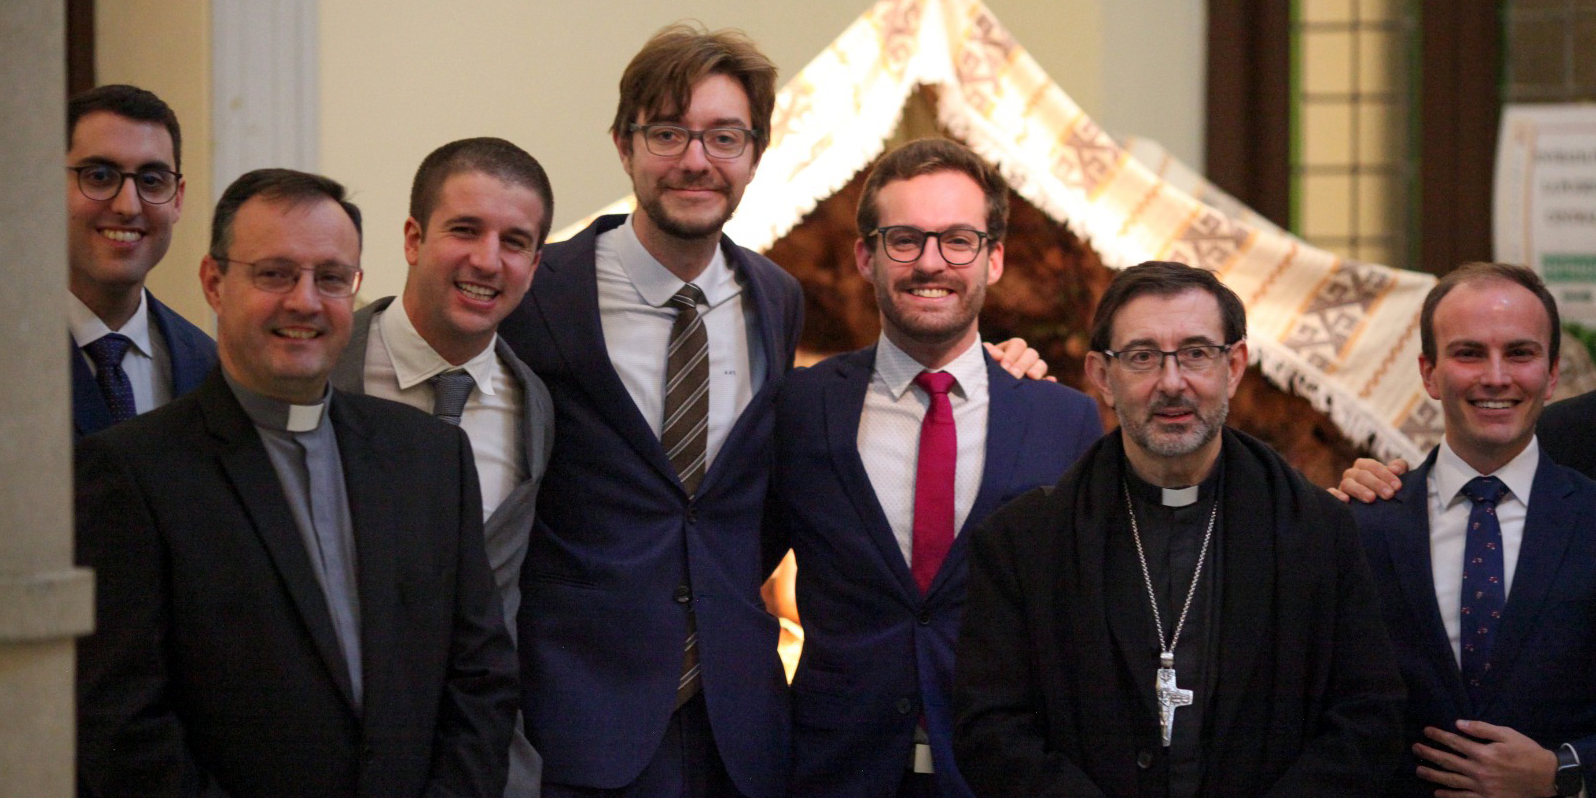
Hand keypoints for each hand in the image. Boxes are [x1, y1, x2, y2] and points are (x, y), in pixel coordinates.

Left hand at [986, 338, 1055, 381]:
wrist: (981, 389)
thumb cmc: (981, 370)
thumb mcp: (981, 360)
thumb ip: (987, 354)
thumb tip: (998, 355)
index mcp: (1010, 348)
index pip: (1018, 344)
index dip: (1012, 355)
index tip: (1003, 366)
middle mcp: (1023, 357)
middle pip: (1031, 353)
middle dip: (1022, 364)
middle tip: (1013, 375)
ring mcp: (1032, 370)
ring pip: (1041, 364)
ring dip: (1037, 370)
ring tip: (1032, 378)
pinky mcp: (1036, 385)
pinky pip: (1047, 381)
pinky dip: (1048, 381)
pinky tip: (1050, 382)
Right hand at [1327, 457, 1408, 502]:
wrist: (1376, 509)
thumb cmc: (1387, 489)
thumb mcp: (1394, 478)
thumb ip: (1398, 468)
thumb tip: (1396, 469)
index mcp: (1364, 466)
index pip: (1373, 466)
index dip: (1386, 474)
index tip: (1398, 486)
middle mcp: (1351, 474)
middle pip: (1361, 475)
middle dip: (1376, 484)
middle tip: (1389, 495)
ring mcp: (1342, 486)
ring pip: (1347, 484)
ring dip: (1359, 490)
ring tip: (1371, 499)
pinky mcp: (1334, 498)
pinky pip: (1330, 493)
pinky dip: (1336, 495)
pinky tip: (1346, 501)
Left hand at [1412, 720, 1558, 797]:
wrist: (1548, 778)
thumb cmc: (1528, 752)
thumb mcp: (1507, 734)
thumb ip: (1481, 729)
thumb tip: (1458, 723)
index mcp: (1484, 752)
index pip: (1454, 742)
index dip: (1438, 736)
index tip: (1426, 731)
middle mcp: (1479, 770)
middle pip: (1448, 761)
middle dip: (1429, 754)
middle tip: (1415, 749)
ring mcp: (1482, 787)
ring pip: (1451, 781)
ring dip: (1433, 775)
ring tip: (1418, 770)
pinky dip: (1449, 796)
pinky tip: (1437, 793)